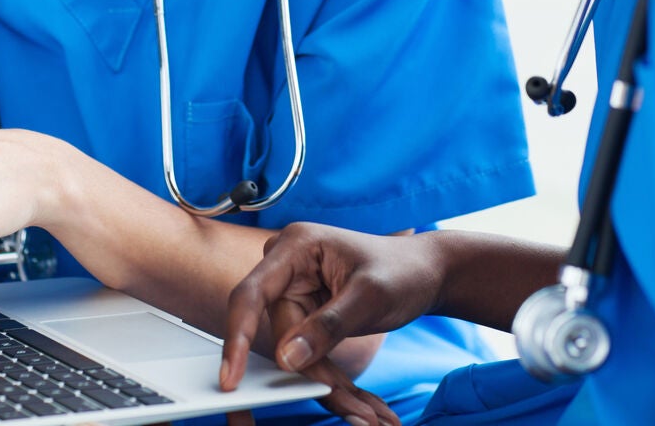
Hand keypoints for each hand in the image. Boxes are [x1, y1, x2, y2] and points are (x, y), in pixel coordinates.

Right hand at [221, 224, 444, 425]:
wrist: (424, 272)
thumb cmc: (402, 270)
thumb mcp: (370, 296)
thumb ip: (327, 325)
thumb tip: (286, 359)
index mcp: (296, 246)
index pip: (252, 293)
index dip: (237, 335)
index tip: (231, 379)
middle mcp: (288, 267)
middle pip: (280, 334)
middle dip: (313, 376)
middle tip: (354, 411)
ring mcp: (296, 291)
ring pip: (294, 352)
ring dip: (329, 384)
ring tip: (368, 413)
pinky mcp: (306, 314)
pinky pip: (308, 354)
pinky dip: (333, 379)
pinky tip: (361, 403)